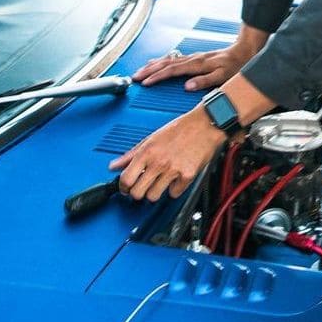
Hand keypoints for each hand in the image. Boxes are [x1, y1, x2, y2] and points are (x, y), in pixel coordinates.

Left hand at [109, 108, 225, 200]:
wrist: (206, 124)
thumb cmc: (180, 129)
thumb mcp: (151, 138)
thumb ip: (131, 154)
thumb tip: (115, 165)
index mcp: (147, 152)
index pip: (126, 179)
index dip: (123, 187)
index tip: (126, 188)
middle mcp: (158, 162)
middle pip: (137, 193)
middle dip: (137, 193)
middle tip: (142, 187)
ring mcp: (173, 170)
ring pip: (154, 196)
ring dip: (155, 192)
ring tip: (159, 184)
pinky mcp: (187, 176)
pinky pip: (174, 193)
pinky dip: (174, 189)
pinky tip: (175, 180)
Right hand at [133, 24, 268, 91]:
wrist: (244, 51)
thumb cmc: (235, 65)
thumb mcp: (223, 76)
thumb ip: (205, 81)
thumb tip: (187, 86)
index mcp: (197, 64)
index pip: (172, 70)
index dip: (157, 76)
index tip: (146, 83)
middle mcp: (193, 59)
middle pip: (166, 64)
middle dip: (149, 71)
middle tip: (135, 78)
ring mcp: (192, 57)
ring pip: (168, 60)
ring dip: (152, 65)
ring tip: (140, 71)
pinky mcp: (194, 58)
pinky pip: (173, 58)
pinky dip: (161, 61)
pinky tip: (155, 62)